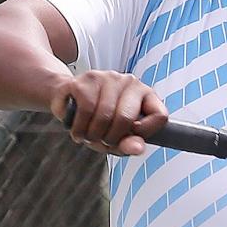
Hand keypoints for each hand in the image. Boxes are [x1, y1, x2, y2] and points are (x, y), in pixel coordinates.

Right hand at [50, 71, 167, 155]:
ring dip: (92, 135)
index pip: (160, 116)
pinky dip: (80, 127)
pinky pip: (87, 109)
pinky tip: (78, 129)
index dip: (145, 133)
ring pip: (105, 116)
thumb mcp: (116, 138)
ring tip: (87, 134)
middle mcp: (131, 82)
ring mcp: (109, 78)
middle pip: (127, 119)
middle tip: (101, 140)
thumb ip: (128, 143)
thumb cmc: (96, 119)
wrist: (65, 99)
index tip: (130, 136)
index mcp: (145, 94)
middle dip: (110, 139)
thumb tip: (138, 148)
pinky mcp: (88, 79)